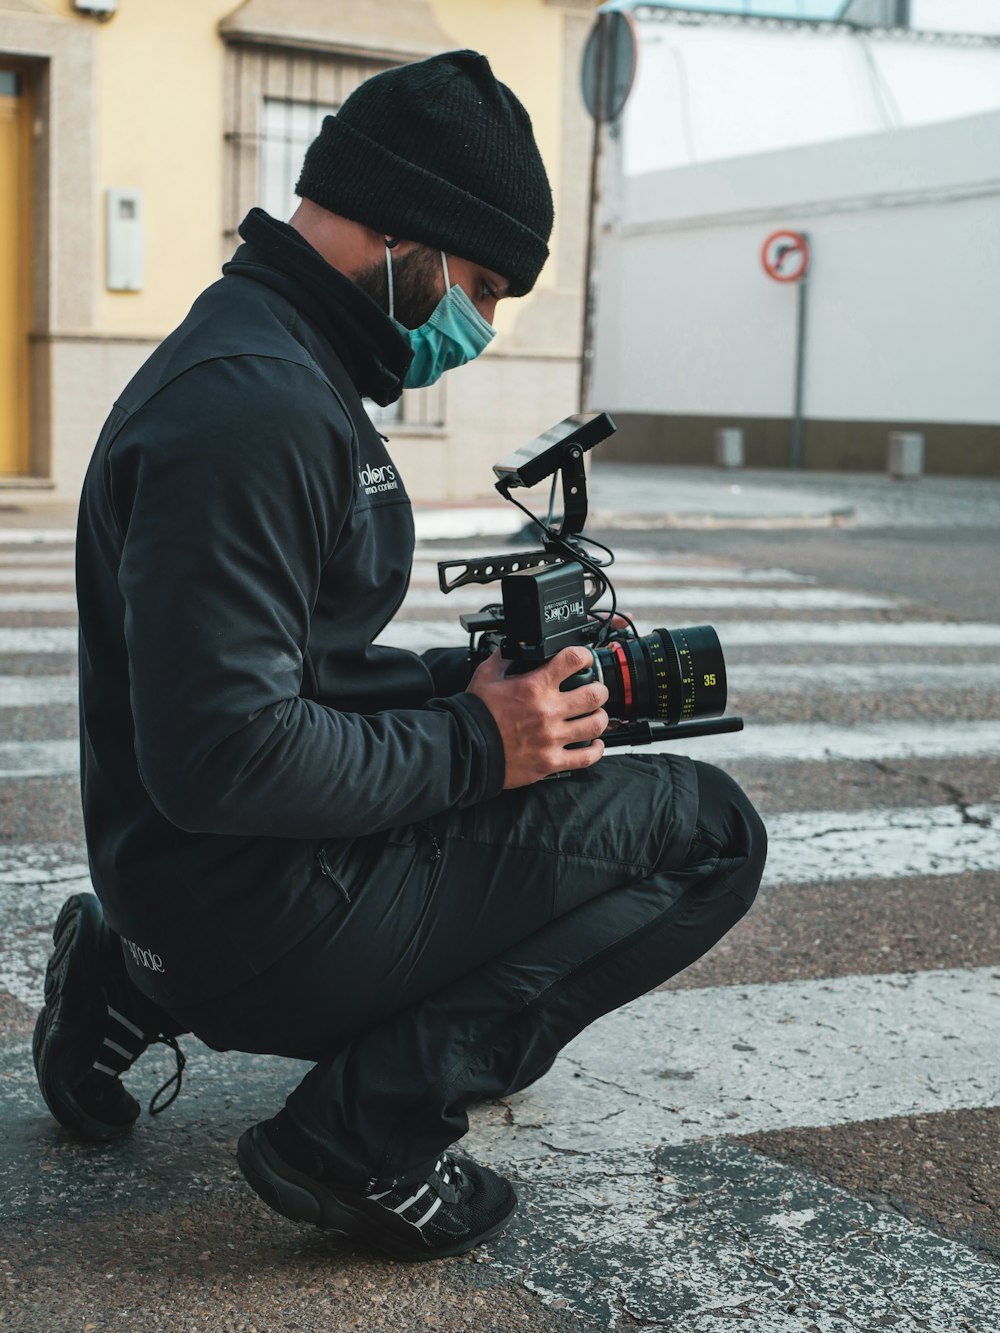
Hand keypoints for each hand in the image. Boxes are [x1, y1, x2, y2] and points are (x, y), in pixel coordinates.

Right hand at [466, 646, 609, 788]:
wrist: (465, 749)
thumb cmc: (476, 714)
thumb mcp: (486, 675)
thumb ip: (504, 657)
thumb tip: (513, 644)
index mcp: (534, 687)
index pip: (573, 660)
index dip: (584, 655)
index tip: (584, 658)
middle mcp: (547, 711)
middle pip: (595, 694)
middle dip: (599, 689)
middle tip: (595, 690)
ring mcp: (552, 738)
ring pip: (596, 724)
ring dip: (600, 717)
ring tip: (595, 715)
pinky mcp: (551, 761)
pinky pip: (586, 757)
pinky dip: (596, 749)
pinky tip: (594, 743)